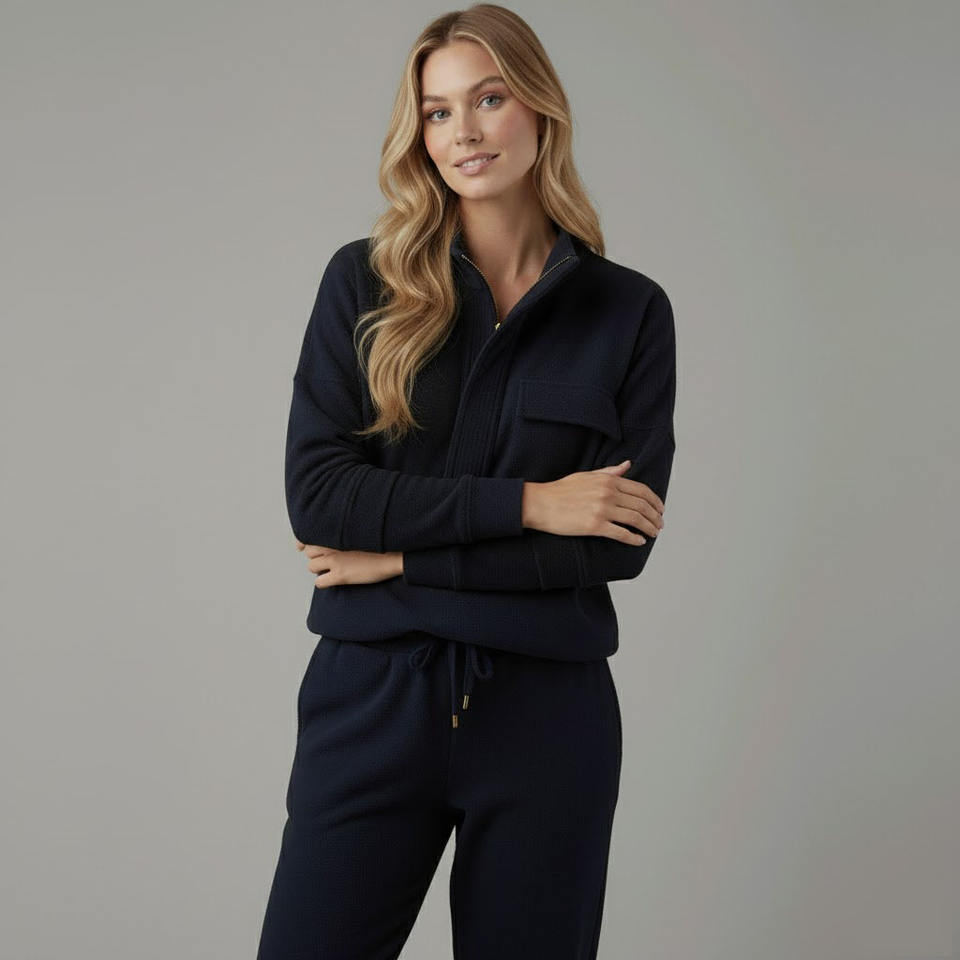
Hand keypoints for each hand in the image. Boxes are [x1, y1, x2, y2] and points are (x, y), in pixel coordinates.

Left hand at [294, 540, 402, 587]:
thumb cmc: (379, 541)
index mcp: (335, 530)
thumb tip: (328, 536)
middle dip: (316, 556)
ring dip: (320, 569)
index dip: (303, 542)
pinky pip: (319, 582)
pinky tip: (334, 580)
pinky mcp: (340, 575)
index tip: (301, 546)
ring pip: (312, 566)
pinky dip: (324, 582)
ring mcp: (335, 560)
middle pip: (309, 552)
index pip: (307, 536)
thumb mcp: (358, 528)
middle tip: (328, 559)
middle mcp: (331, 544)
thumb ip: (342, 530)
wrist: (394, 554)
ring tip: (332, 569)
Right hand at [521, 460, 664, 544]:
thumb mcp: (587, 475)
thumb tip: (627, 465)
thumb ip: (610, 472)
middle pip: (641, 506)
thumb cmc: (561, 490)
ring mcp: (602, 509)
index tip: (660, 509)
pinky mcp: (595, 526)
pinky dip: (633, 538)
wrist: (540, 503)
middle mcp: (608, 493)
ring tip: (653, 534)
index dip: (655, 501)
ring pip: (635, 519)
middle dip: (655, 516)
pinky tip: (639, 541)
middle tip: (659, 524)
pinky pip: (621, 533)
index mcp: (608, 480)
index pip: (641, 490)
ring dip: (648, 528)